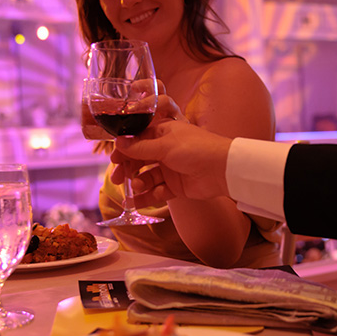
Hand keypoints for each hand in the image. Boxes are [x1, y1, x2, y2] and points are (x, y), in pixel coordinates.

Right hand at [113, 120, 232, 201]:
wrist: (223, 170)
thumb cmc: (196, 149)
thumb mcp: (165, 145)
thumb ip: (141, 147)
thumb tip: (118, 143)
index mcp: (164, 133)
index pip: (138, 140)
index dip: (125, 150)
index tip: (113, 159)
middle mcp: (166, 150)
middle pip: (140, 160)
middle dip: (128, 169)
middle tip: (117, 179)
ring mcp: (171, 168)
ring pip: (148, 177)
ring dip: (139, 183)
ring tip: (137, 187)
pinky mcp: (177, 186)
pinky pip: (158, 192)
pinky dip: (148, 197)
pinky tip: (138, 202)